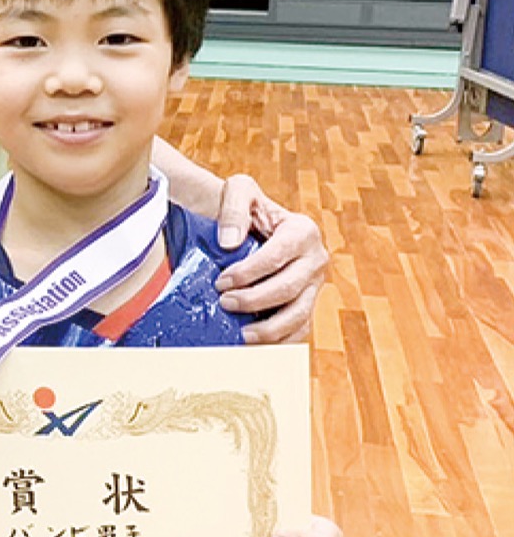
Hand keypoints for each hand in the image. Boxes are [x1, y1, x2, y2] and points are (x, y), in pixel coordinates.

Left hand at [213, 175, 327, 343]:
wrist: (250, 226)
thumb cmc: (244, 209)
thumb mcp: (238, 191)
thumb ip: (233, 208)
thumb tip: (230, 243)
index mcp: (303, 231)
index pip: (278, 256)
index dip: (249, 273)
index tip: (222, 282)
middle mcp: (315, 259)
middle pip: (289, 289)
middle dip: (254, 300)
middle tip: (225, 303)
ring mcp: (314, 286)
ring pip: (299, 316)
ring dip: (269, 330)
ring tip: (241, 334)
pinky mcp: (306, 304)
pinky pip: (299, 331)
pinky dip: (280, 342)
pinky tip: (255, 345)